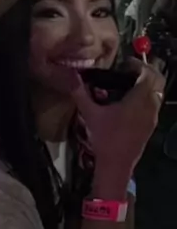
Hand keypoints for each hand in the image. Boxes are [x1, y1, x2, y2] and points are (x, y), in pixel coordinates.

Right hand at [70, 59, 163, 182]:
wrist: (116, 165)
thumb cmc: (104, 138)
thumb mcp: (90, 114)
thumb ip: (80, 93)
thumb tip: (71, 76)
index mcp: (139, 99)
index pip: (147, 73)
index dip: (138, 64)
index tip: (125, 63)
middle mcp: (150, 106)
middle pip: (158, 80)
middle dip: (146, 71)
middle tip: (130, 69)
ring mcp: (153, 116)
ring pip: (157, 92)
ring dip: (147, 84)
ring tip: (129, 83)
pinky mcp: (151, 125)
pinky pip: (154, 103)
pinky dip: (147, 96)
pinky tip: (130, 101)